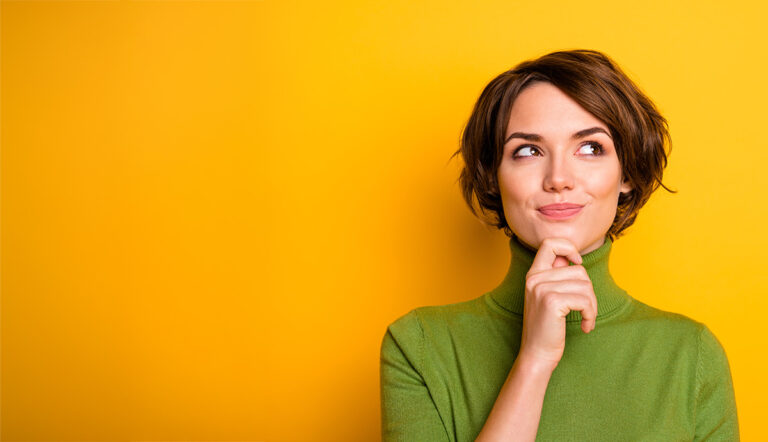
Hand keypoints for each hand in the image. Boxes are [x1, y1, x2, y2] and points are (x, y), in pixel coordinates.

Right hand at [517, 237, 597, 369]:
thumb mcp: (547, 297)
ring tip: (585, 319)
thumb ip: (557, 276)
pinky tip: (585, 326)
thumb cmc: (547, 328)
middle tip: (585, 310)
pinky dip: (590, 314)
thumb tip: (574, 259)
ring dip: (592, 305)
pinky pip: (585, 300)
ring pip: (585, 285)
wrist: (537, 354)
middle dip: (589, 292)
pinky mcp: (552, 301)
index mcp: (533, 274)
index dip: (568, 247)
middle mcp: (535, 278)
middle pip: (579, 270)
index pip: (550, 243)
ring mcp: (541, 288)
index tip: (577, 262)